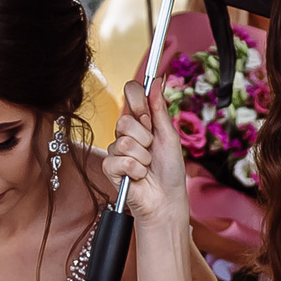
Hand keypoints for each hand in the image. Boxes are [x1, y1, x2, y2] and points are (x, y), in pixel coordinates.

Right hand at [105, 78, 187, 230]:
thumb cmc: (170, 170)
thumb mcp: (170, 136)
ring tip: (148, 166)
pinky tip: (139, 176)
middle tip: (152, 148)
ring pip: (124, 143)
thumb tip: (156, 81)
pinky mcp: (110, 168)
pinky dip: (135, 170)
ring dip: (143, 157)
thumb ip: (160, 109)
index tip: (148, 115)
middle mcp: (126, 132)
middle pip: (124, 120)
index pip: (131, 93)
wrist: (166, 199)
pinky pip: (119, 161)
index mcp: (141, 120)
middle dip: (145, 137)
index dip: (138, 99)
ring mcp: (116, 150)